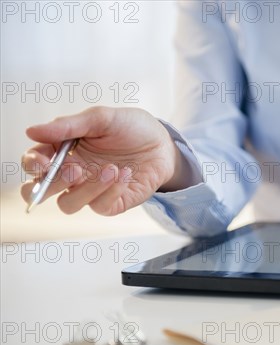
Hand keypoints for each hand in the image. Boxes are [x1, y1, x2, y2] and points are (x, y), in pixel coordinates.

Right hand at [21, 106, 190, 215]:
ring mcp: (90, 190)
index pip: (34, 163)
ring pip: (68, 204)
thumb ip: (68, 126)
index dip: (33, 164)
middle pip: (40, 191)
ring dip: (86, 189)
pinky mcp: (111, 202)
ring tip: (111, 169)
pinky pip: (100, 207)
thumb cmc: (132, 128)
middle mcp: (72, 173)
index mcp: (62, 151)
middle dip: (50, 184)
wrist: (164, 143)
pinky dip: (111, 191)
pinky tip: (125, 174)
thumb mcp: (102, 118)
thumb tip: (31, 131)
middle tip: (74, 169)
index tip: (44, 161)